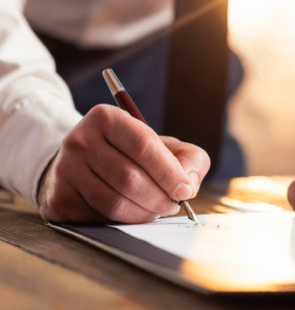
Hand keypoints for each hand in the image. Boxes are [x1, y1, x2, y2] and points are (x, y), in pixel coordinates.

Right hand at [37, 104, 209, 222]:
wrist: (83, 166)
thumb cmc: (133, 156)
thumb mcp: (165, 146)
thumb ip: (189, 158)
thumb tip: (189, 185)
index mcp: (106, 118)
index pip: (142, 145)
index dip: (169, 172)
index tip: (185, 190)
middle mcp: (79, 140)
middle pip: (129, 178)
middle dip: (159, 198)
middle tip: (172, 205)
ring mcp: (64, 170)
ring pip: (114, 203)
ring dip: (144, 214)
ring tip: (156, 210)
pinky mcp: (58, 198)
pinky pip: (99, 219)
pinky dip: (123, 223)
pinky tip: (132, 214)